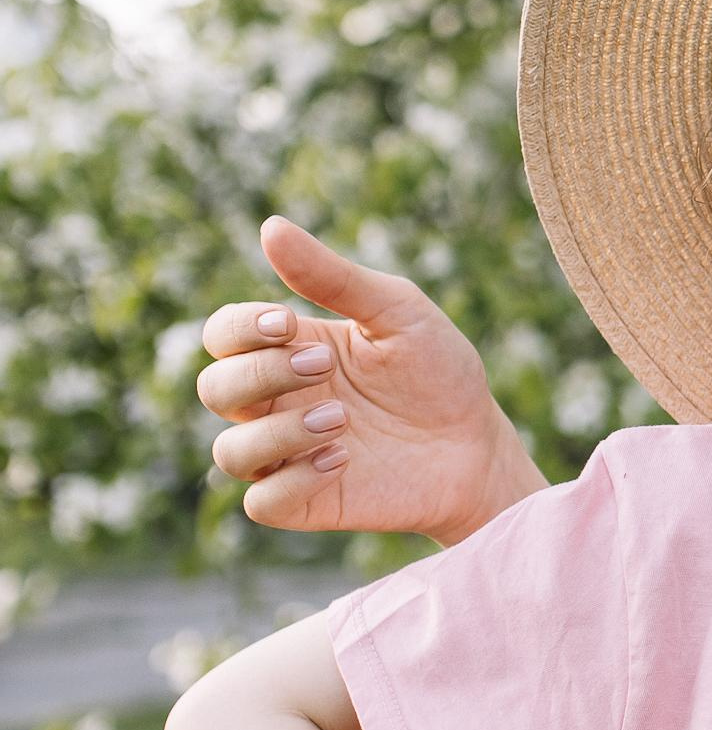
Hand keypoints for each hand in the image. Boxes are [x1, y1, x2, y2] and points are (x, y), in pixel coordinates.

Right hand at [196, 216, 542, 540]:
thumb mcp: (396, 311)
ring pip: (230, 452)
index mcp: (288, 351)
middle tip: (324, 364)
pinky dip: (292, 480)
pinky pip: (263, 503)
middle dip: (260, 375)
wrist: (479, 443)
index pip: (222, 335)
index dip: (238, 328)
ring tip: (341, 420)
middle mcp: (277, 404)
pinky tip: (343, 458)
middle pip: (214, 389)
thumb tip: (270, 227)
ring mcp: (287, 456)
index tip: (287, 322)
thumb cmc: (438, 371)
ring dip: (276, 432)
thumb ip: (333, 277)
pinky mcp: (308, 502)